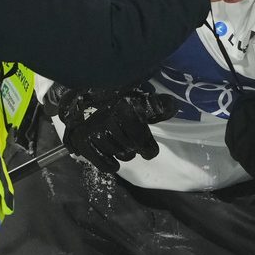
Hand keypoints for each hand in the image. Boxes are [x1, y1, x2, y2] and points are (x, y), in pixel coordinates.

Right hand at [45, 84, 177, 172]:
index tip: (149, 150)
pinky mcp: (82, 140)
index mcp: (125, 110)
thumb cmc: (118, 94)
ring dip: (122, 153)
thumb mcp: (139, 96)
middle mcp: (109, 120)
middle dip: (135, 148)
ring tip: (122, 146)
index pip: (142, 140)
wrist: (85, 90)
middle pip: (130, 149)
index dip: (149, 149)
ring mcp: (94, 131)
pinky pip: (99, 160)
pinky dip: (108, 164)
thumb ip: (157, 104)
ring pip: (117, 154)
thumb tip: (172, 106)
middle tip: (133, 144)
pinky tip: (114, 164)